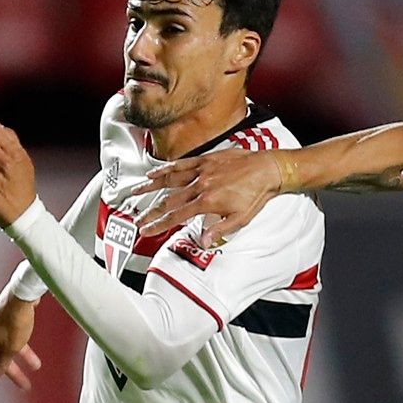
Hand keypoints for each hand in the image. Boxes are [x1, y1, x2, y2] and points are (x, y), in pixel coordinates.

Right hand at [0, 294, 41, 393]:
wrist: (22, 294)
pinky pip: (12, 339)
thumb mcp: (11, 347)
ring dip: (22, 359)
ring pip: (8, 348)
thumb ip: (2, 362)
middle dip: (12, 373)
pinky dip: (22, 347)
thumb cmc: (15, 320)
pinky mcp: (6, 320)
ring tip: (35, 367)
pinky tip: (32, 349)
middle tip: (24, 385)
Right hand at [131, 149, 283, 245]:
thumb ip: (219, 230)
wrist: (267, 169)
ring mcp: (201, 171)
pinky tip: (155, 172)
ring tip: (135, 193)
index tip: (146, 230)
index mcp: (207, 202)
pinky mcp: (205, 160)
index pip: (176, 216)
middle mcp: (200, 186)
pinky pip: (181, 164)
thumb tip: (203, 242)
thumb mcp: (240, 219)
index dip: (159, 225)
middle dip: (150, 212)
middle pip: (168, 201)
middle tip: (137, 220)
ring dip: (150, 187)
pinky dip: (166, 168)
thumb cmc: (256, 194)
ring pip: (170, 180)